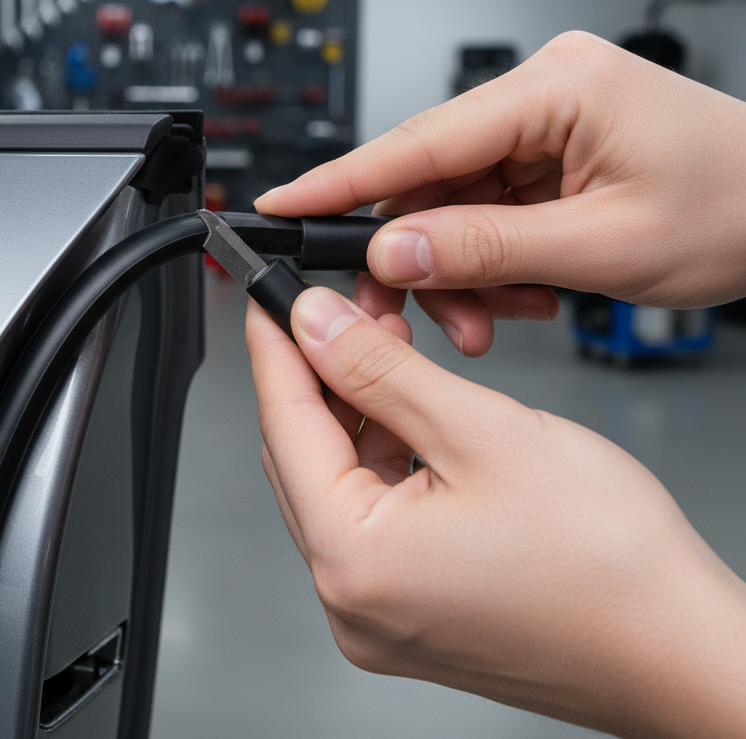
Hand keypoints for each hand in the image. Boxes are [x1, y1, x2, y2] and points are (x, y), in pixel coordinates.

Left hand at [247, 288, 745, 737]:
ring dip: (359, 407)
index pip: (282, 426)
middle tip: (346, 307)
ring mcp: (382, 613)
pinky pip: (373, 515)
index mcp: (354, 562)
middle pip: (304, 454)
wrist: (679, 650)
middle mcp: (353, 601)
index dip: (275, 349)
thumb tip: (317, 325)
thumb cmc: (610, 565)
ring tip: (388, 342)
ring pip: (341, 480)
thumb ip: (381, 372)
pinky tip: (409, 406)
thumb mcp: (479, 430)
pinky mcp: (413, 611)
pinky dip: (385, 453)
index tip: (270, 300)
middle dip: (322, 371)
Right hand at [256, 32, 745, 356]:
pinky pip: (489, 208)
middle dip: (416, 253)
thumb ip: (487, 249)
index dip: (343, 180)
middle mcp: (543, 93)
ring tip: (486, 319)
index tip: (283, 204)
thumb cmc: (740, 207)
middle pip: (431, 176)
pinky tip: (514, 296)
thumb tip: (395, 251)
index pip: (420, 137)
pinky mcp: (552, 150)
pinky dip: (488, 260)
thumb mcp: (605, 245)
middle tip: (407, 316)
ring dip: (457, 268)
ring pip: (454, 201)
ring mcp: (546, 121)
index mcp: (559, 88)